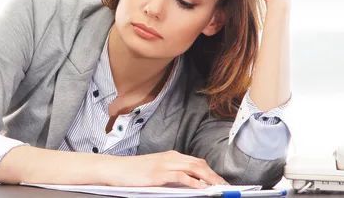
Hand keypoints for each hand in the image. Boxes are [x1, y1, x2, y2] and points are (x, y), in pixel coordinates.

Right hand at [104, 150, 227, 187]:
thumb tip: (191, 184)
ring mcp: (165, 164)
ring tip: (219, 187)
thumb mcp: (157, 170)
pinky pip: (180, 176)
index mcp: (171, 156)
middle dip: (214, 175)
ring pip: (193, 168)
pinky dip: (193, 182)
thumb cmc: (136, 172)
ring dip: (208, 178)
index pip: (197, 162)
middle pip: (199, 164)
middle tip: (226, 186)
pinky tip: (200, 187)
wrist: (117, 169)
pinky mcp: (159, 173)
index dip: (211, 171)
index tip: (222, 181)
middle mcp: (171, 157)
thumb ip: (173, 174)